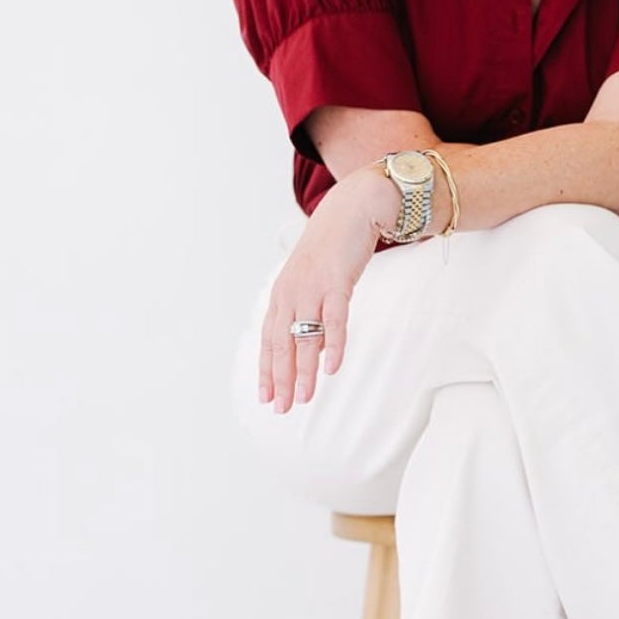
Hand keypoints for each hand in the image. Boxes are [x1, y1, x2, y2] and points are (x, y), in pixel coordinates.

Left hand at [258, 172, 388, 413]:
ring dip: (303, 372)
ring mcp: (312, 288)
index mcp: (282, 294)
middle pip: (282, 344)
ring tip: (304, 399)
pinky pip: (334, 320)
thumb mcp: (317, 285)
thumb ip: (314, 318)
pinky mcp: (336, 282)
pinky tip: (333, 369)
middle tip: (282, 409)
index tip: (266, 398)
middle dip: (281, 380)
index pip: (269, 340)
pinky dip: (333, 345)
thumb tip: (317, 353)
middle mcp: (291, 293)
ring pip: (304, 339)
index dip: (266, 370)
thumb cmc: (334, 248)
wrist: (352, 209)